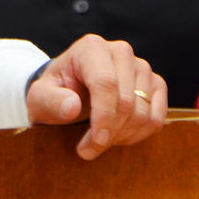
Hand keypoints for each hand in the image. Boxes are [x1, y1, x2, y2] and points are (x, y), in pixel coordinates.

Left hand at [25, 34, 166, 159]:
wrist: (68, 90)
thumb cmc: (54, 93)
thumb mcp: (40, 97)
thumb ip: (51, 101)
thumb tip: (72, 107)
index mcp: (91, 48)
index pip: (105, 83)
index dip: (103, 116)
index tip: (96, 142)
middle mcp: (120, 52)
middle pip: (126, 101)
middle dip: (109, 133)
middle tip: (88, 149)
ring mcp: (141, 67)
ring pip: (143, 112)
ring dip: (122, 136)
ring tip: (99, 140)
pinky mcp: (155, 83)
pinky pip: (158, 117)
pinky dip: (140, 134)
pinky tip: (118, 137)